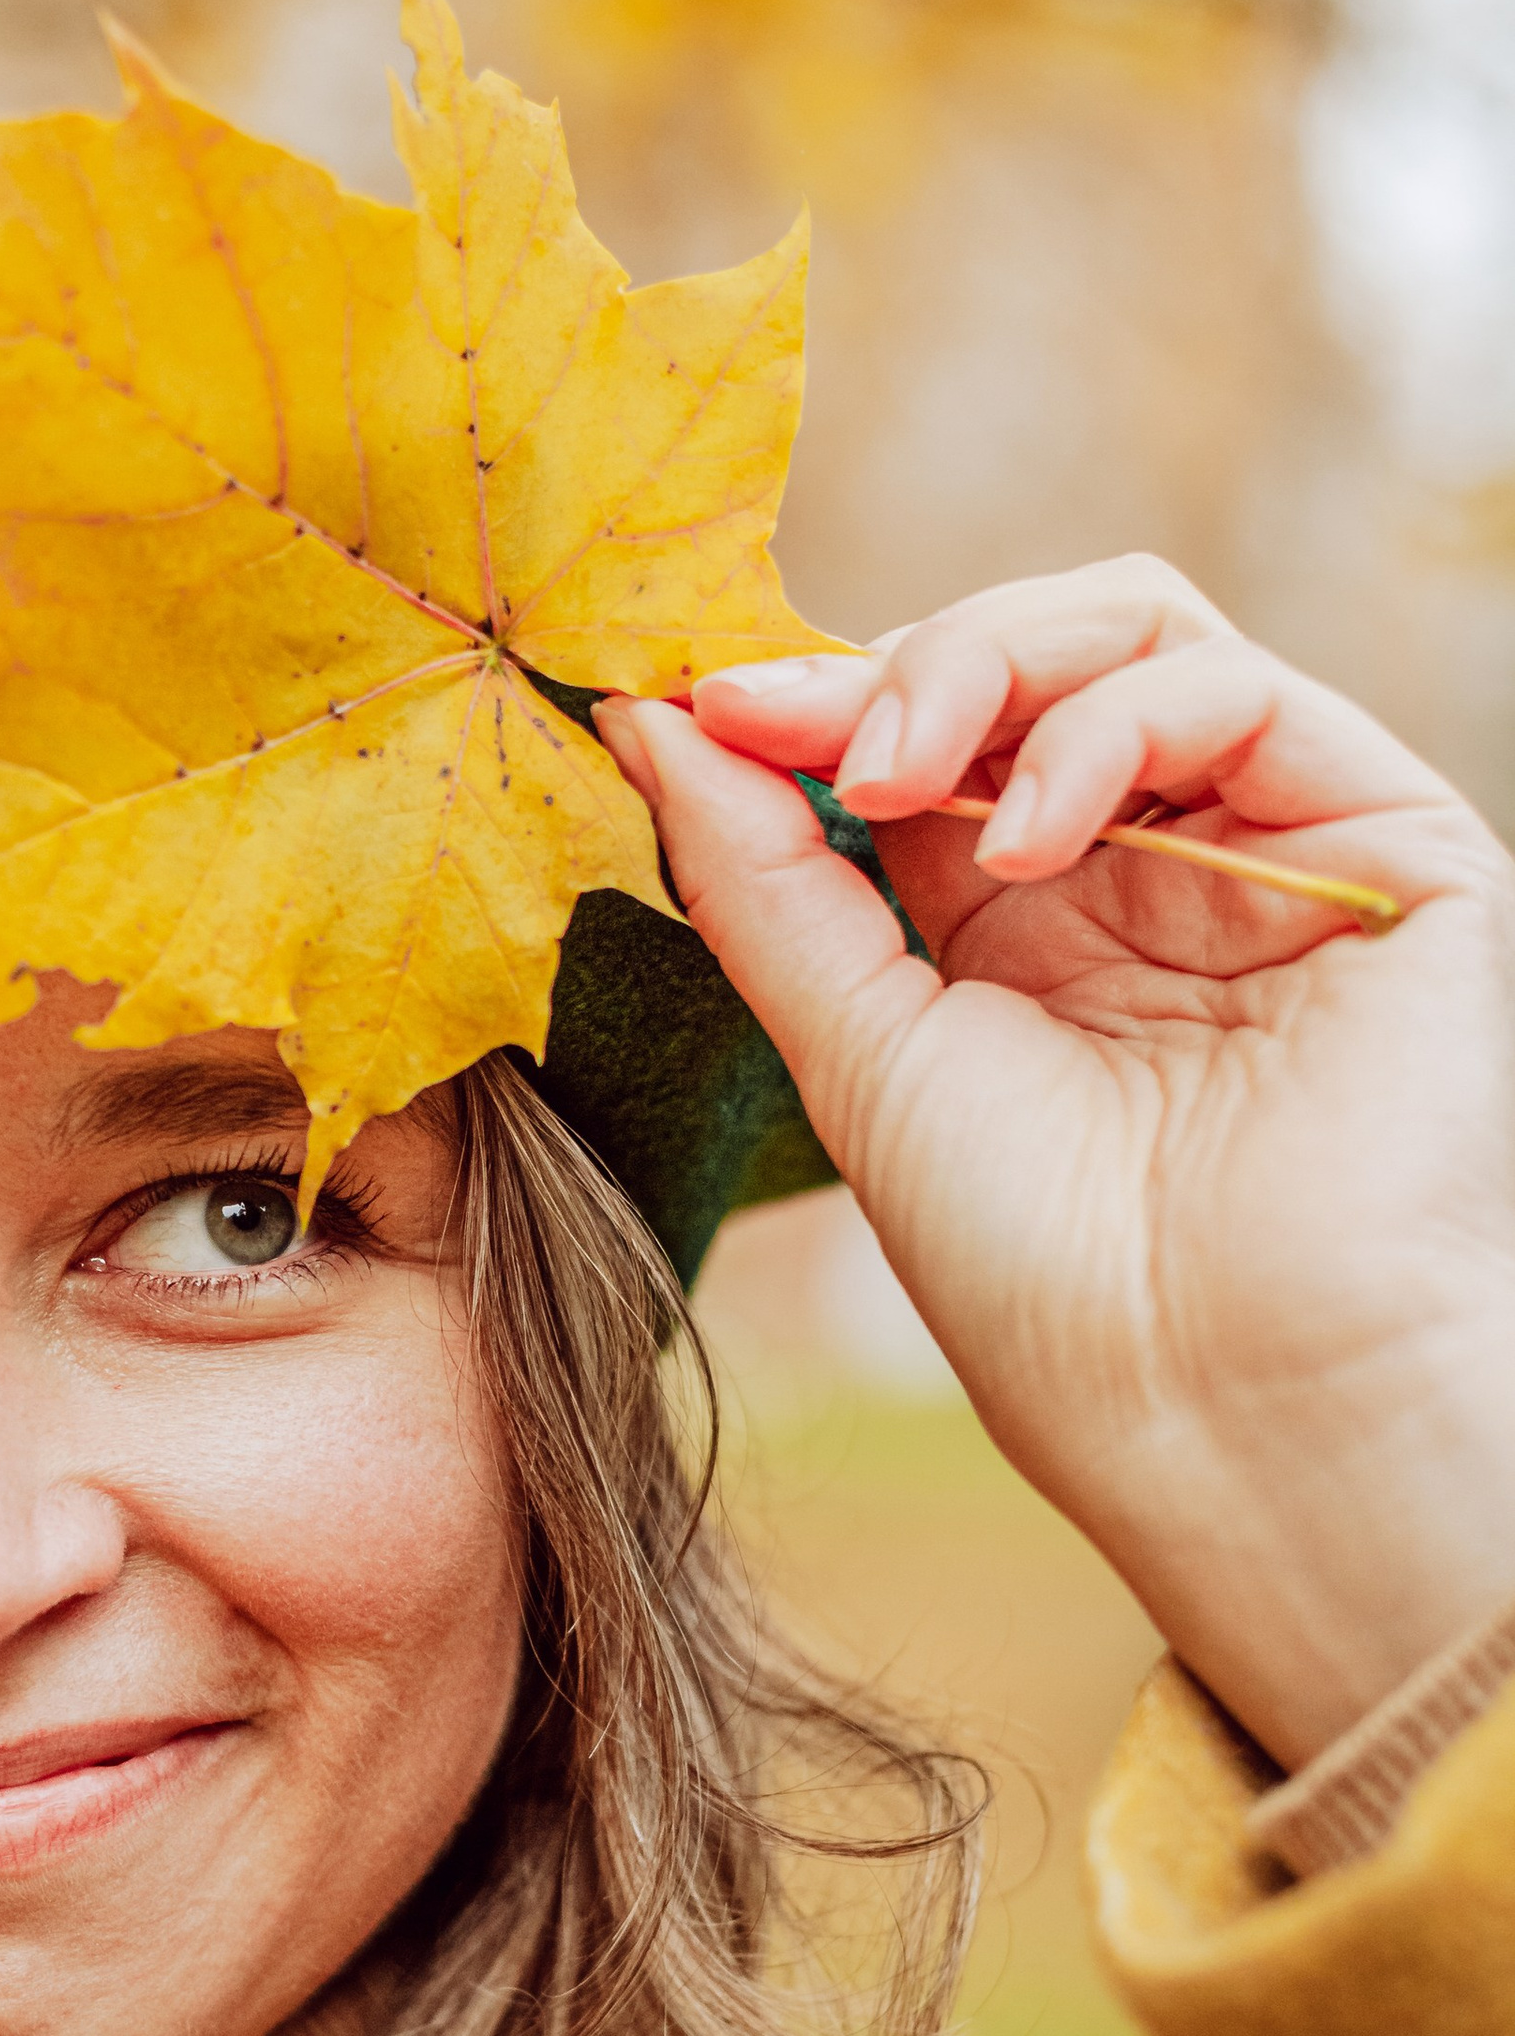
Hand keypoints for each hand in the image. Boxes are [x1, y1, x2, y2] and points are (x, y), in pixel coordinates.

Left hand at [599, 556, 1514, 1767]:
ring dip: (981, 666)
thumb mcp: (856, 1053)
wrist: (1222, 1399)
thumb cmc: (1044, 1277)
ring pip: (1129, 636)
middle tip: (787, 726)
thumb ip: (761, 878)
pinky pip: (1236, 690)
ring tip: (896, 780)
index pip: (916, 742)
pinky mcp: (1387, 846)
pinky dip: (1101, 723)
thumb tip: (650, 716)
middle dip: (884, 670)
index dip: (804, 704)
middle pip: (1020, 662)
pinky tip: (1021, 841)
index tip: (692, 707)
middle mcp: (1149, 878)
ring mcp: (1268, 852)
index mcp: (1022, 936)